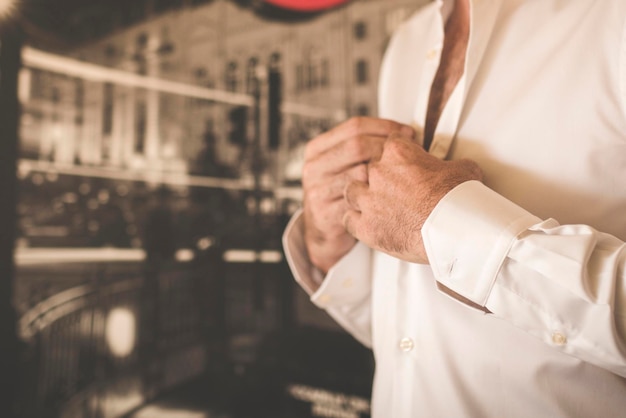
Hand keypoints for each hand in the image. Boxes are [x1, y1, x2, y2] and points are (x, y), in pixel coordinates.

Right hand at [302, 117, 415, 273]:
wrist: (323, 234)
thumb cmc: (344, 195)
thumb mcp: (345, 166)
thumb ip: (365, 148)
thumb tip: (406, 133)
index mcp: (317, 149)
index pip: (355, 126)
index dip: (386, 127)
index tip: (408, 133)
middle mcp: (313, 167)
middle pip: (357, 145)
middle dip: (388, 149)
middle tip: (411, 155)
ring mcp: (317, 190)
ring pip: (360, 172)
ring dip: (386, 174)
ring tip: (405, 177)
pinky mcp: (325, 214)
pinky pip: (359, 201)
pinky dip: (380, 198)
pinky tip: (394, 199)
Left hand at [343, 132, 482, 263]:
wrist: (453, 230)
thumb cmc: (458, 201)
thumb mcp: (464, 169)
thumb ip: (452, 163)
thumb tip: (458, 166)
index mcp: (398, 152)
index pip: (388, 143)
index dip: (397, 153)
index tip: (404, 162)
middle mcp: (377, 173)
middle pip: (367, 167)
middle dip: (379, 177)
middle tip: (394, 188)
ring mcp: (368, 200)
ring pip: (352, 191)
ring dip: (361, 196)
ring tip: (375, 205)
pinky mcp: (365, 226)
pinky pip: (348, 220)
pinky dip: (356, 222)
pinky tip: (367, 224)